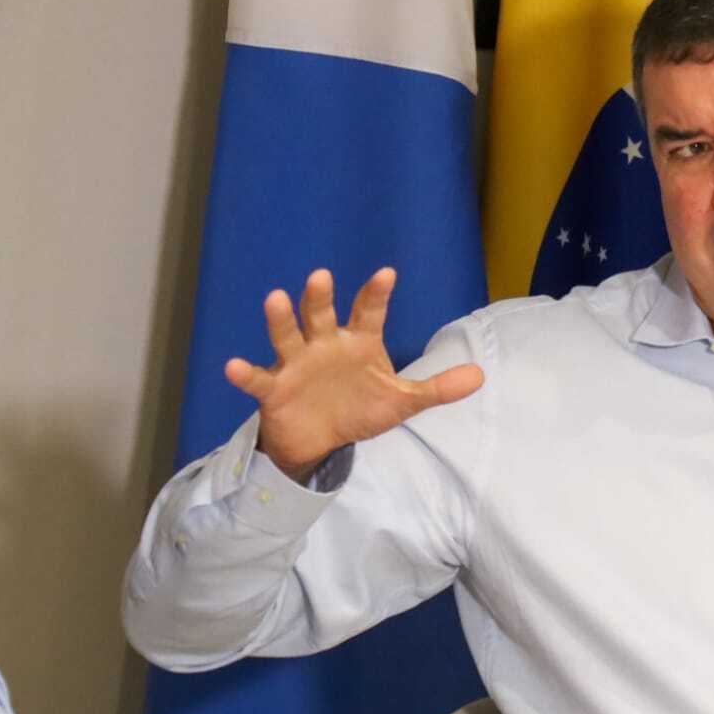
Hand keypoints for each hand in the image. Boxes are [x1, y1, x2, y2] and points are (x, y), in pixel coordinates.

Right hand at [224, 268, 483, 482]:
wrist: (322, 440)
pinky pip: (259, 378)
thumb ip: (437, 388)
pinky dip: (245, 374)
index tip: (387, 274)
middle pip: (322, 314)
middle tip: (321, 276)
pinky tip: (233, 366)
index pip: (370, 312)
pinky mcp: (274, 388)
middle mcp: (325, 343)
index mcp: (358, 341)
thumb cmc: (360, 408)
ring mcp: (297, 363)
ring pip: (287, 335)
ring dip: (281, 319)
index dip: (377, 294)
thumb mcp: (402, 401)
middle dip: (320, 296)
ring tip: (275, 298)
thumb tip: (481, 376)